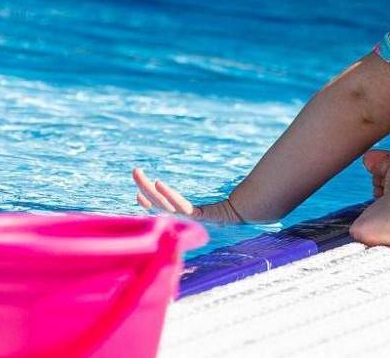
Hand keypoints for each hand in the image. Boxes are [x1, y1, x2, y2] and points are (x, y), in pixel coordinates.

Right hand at [133, 167, 248, 224]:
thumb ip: (216, 189)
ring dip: (150, 191)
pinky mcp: (201, 217)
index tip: (138, 194)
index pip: (165, 207)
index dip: (150, 201)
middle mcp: (189, 218)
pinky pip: (181, 207)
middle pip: (160, 204)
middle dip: (145, 188)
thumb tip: (218, 170)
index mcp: (191, 213)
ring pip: (165, 205)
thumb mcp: (223, 196)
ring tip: (139, 176)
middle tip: (134, 171)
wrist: (255, 211)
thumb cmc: (241, 202)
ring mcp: (193, 218)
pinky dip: (169, 196)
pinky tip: (158, 185)